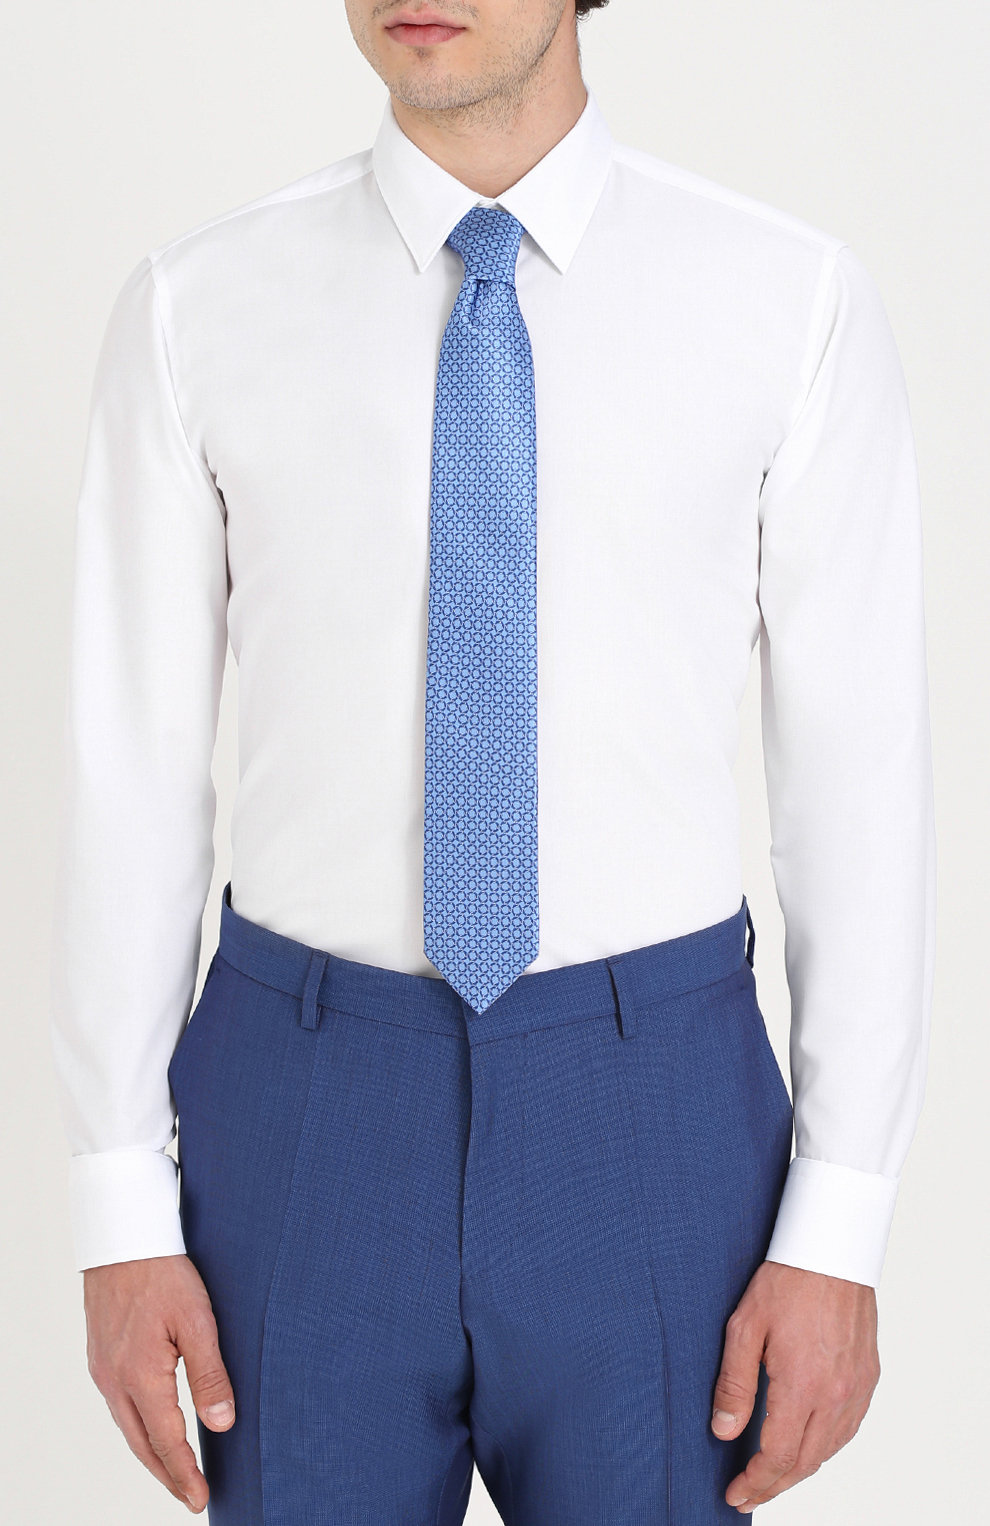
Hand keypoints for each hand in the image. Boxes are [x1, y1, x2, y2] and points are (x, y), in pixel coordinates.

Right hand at [83, 1253, 234, 1513]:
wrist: (122, 1238)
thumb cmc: (163, 1273)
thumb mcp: (198, 1319)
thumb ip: (210, 1374)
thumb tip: (221, 1423)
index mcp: (140, 1375)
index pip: (166, 1440)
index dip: (185, 1474)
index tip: (201, 1499)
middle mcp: (115, 1380)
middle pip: (142, 1444)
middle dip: (168, 1475)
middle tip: (191, 1497)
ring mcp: (103, 1369)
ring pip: (128, 1427)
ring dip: (152, 1454)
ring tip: (176, 1472)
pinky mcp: (101, 1357)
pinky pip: (120, 1406)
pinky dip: (138, 1428)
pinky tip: (152, 1428)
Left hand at [711, 1259, 879, 1512]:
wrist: (833, 1249)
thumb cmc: (788, 1280)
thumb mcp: (745, 1326)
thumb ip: (734, 1383)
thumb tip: (724, 1431)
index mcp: (802, 1385)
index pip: (778, 1456)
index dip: (756, 1482)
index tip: (736, 1495)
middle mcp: (835, 1394)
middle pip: (805, 1462)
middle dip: (774, 1485)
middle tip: (748, 1494)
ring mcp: (857, 1388)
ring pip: (829, 1450)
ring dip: (799, 1470)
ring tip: (772, 1476)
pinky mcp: (869, 1377)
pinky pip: (848, 1428)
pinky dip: (825, 1447)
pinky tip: (808, 1445)